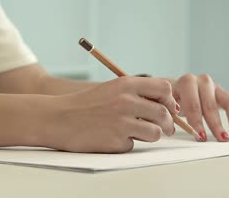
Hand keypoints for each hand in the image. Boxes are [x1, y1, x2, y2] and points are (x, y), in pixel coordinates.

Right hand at [45, 76, 178, 152]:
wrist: (58, 118)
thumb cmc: (86, 104)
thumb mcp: (112, 89)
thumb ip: (137, 93)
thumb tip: (166, 105)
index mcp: (126, 84)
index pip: (164, 89)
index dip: (170, 101)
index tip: (169, 108)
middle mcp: (126, 101)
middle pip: (164, 114)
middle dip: (168, 124)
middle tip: (166, 129)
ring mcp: (122, 122)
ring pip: (155, 133)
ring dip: (151, 135)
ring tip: (139, 133)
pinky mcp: (116, 141)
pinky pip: (133, 145)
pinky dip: (127, 143)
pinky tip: (112, 137)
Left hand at [172, 74, 228, 141]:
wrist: (174, 89)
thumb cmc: (169, 99)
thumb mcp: (164, 103)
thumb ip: (167, 112)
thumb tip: (170, 125)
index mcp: (186, 82)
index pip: (192, 102)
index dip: (196, 120)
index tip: (200, 136)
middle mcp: (202, 82)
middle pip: (211, 104)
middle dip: (216, 124)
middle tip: (221, 139)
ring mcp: (216, 87)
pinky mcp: (224, 94)